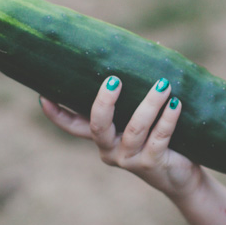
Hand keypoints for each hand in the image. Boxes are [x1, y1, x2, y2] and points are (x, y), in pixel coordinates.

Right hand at [39, 76, 204, 199]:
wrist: (181, 177)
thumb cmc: (161, 139)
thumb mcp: (144, 117)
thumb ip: (139, 92)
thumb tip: (154, 47)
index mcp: (103, 137)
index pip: (74, 126)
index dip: (57, 115)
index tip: (44, 97)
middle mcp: (110, 150)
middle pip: (98, 126)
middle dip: (104, 102)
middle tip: (114, 79)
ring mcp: (129, 159)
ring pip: (135, 128)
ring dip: (150, 103)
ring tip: (163, 84)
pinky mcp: (151, 164)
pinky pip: (158, 137)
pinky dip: (168, 118)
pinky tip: (176, 103)